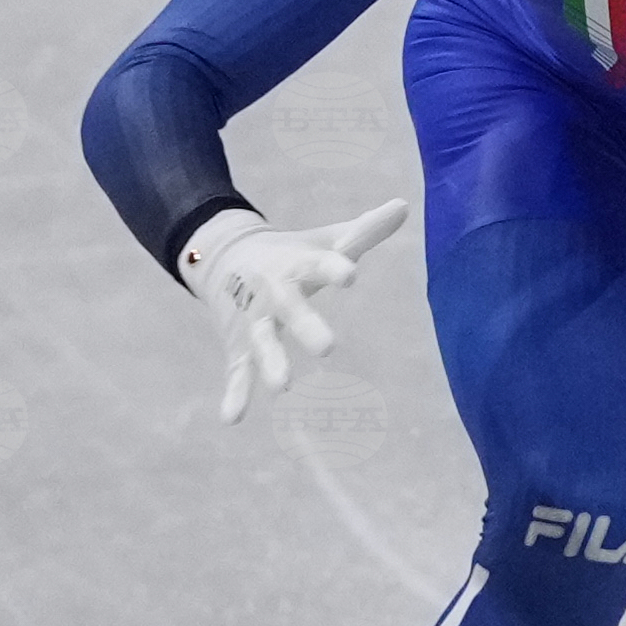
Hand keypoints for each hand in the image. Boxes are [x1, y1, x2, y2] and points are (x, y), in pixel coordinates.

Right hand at [179, 199, 407, 424]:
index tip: (350, 275)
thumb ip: (364, 231)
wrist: (222, 255)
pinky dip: (234, 395)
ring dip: (270, 364)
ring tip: (282, 387)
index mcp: (296, 263)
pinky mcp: (237, 345)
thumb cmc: (290, 253)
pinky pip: (236, 372)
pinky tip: (232, 419)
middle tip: (329, 348)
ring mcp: (253, 321)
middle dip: (306, 326)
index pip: (317, 264)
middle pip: (290, 309)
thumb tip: (404, 206)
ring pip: (261, 343)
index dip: (333, 268)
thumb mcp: (325, 241)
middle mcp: (273, 292)